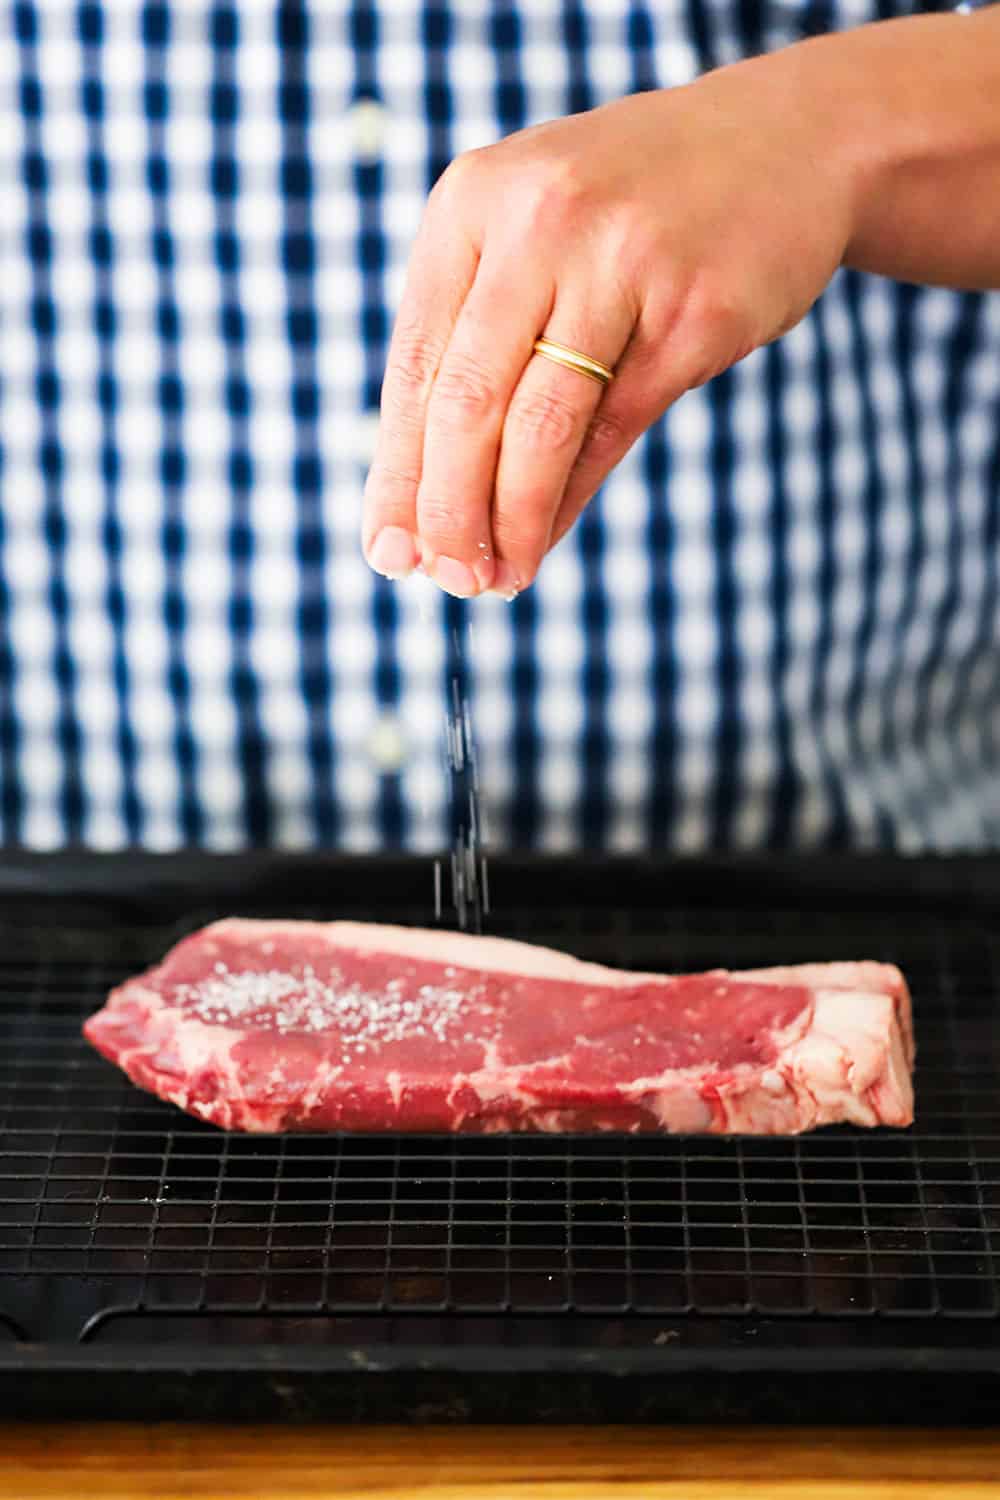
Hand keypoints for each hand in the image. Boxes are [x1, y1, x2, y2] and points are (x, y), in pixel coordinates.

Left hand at [362, 45, 858, 596]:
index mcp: (472, 201)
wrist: (784, 142)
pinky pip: (612, 429)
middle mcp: (537, 221)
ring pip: (537, 427)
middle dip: (446, 510)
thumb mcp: (530, 233)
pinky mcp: (694, 312)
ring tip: (494, 579)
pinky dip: (570, 498)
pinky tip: (544, 539)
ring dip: (508, 520)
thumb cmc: (628, 212)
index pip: (413, 364)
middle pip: (466, 402)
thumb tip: (420, 489)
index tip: (386, 550)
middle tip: (442, 580)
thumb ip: (473, 332)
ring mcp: (620, 263)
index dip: (396, 469)